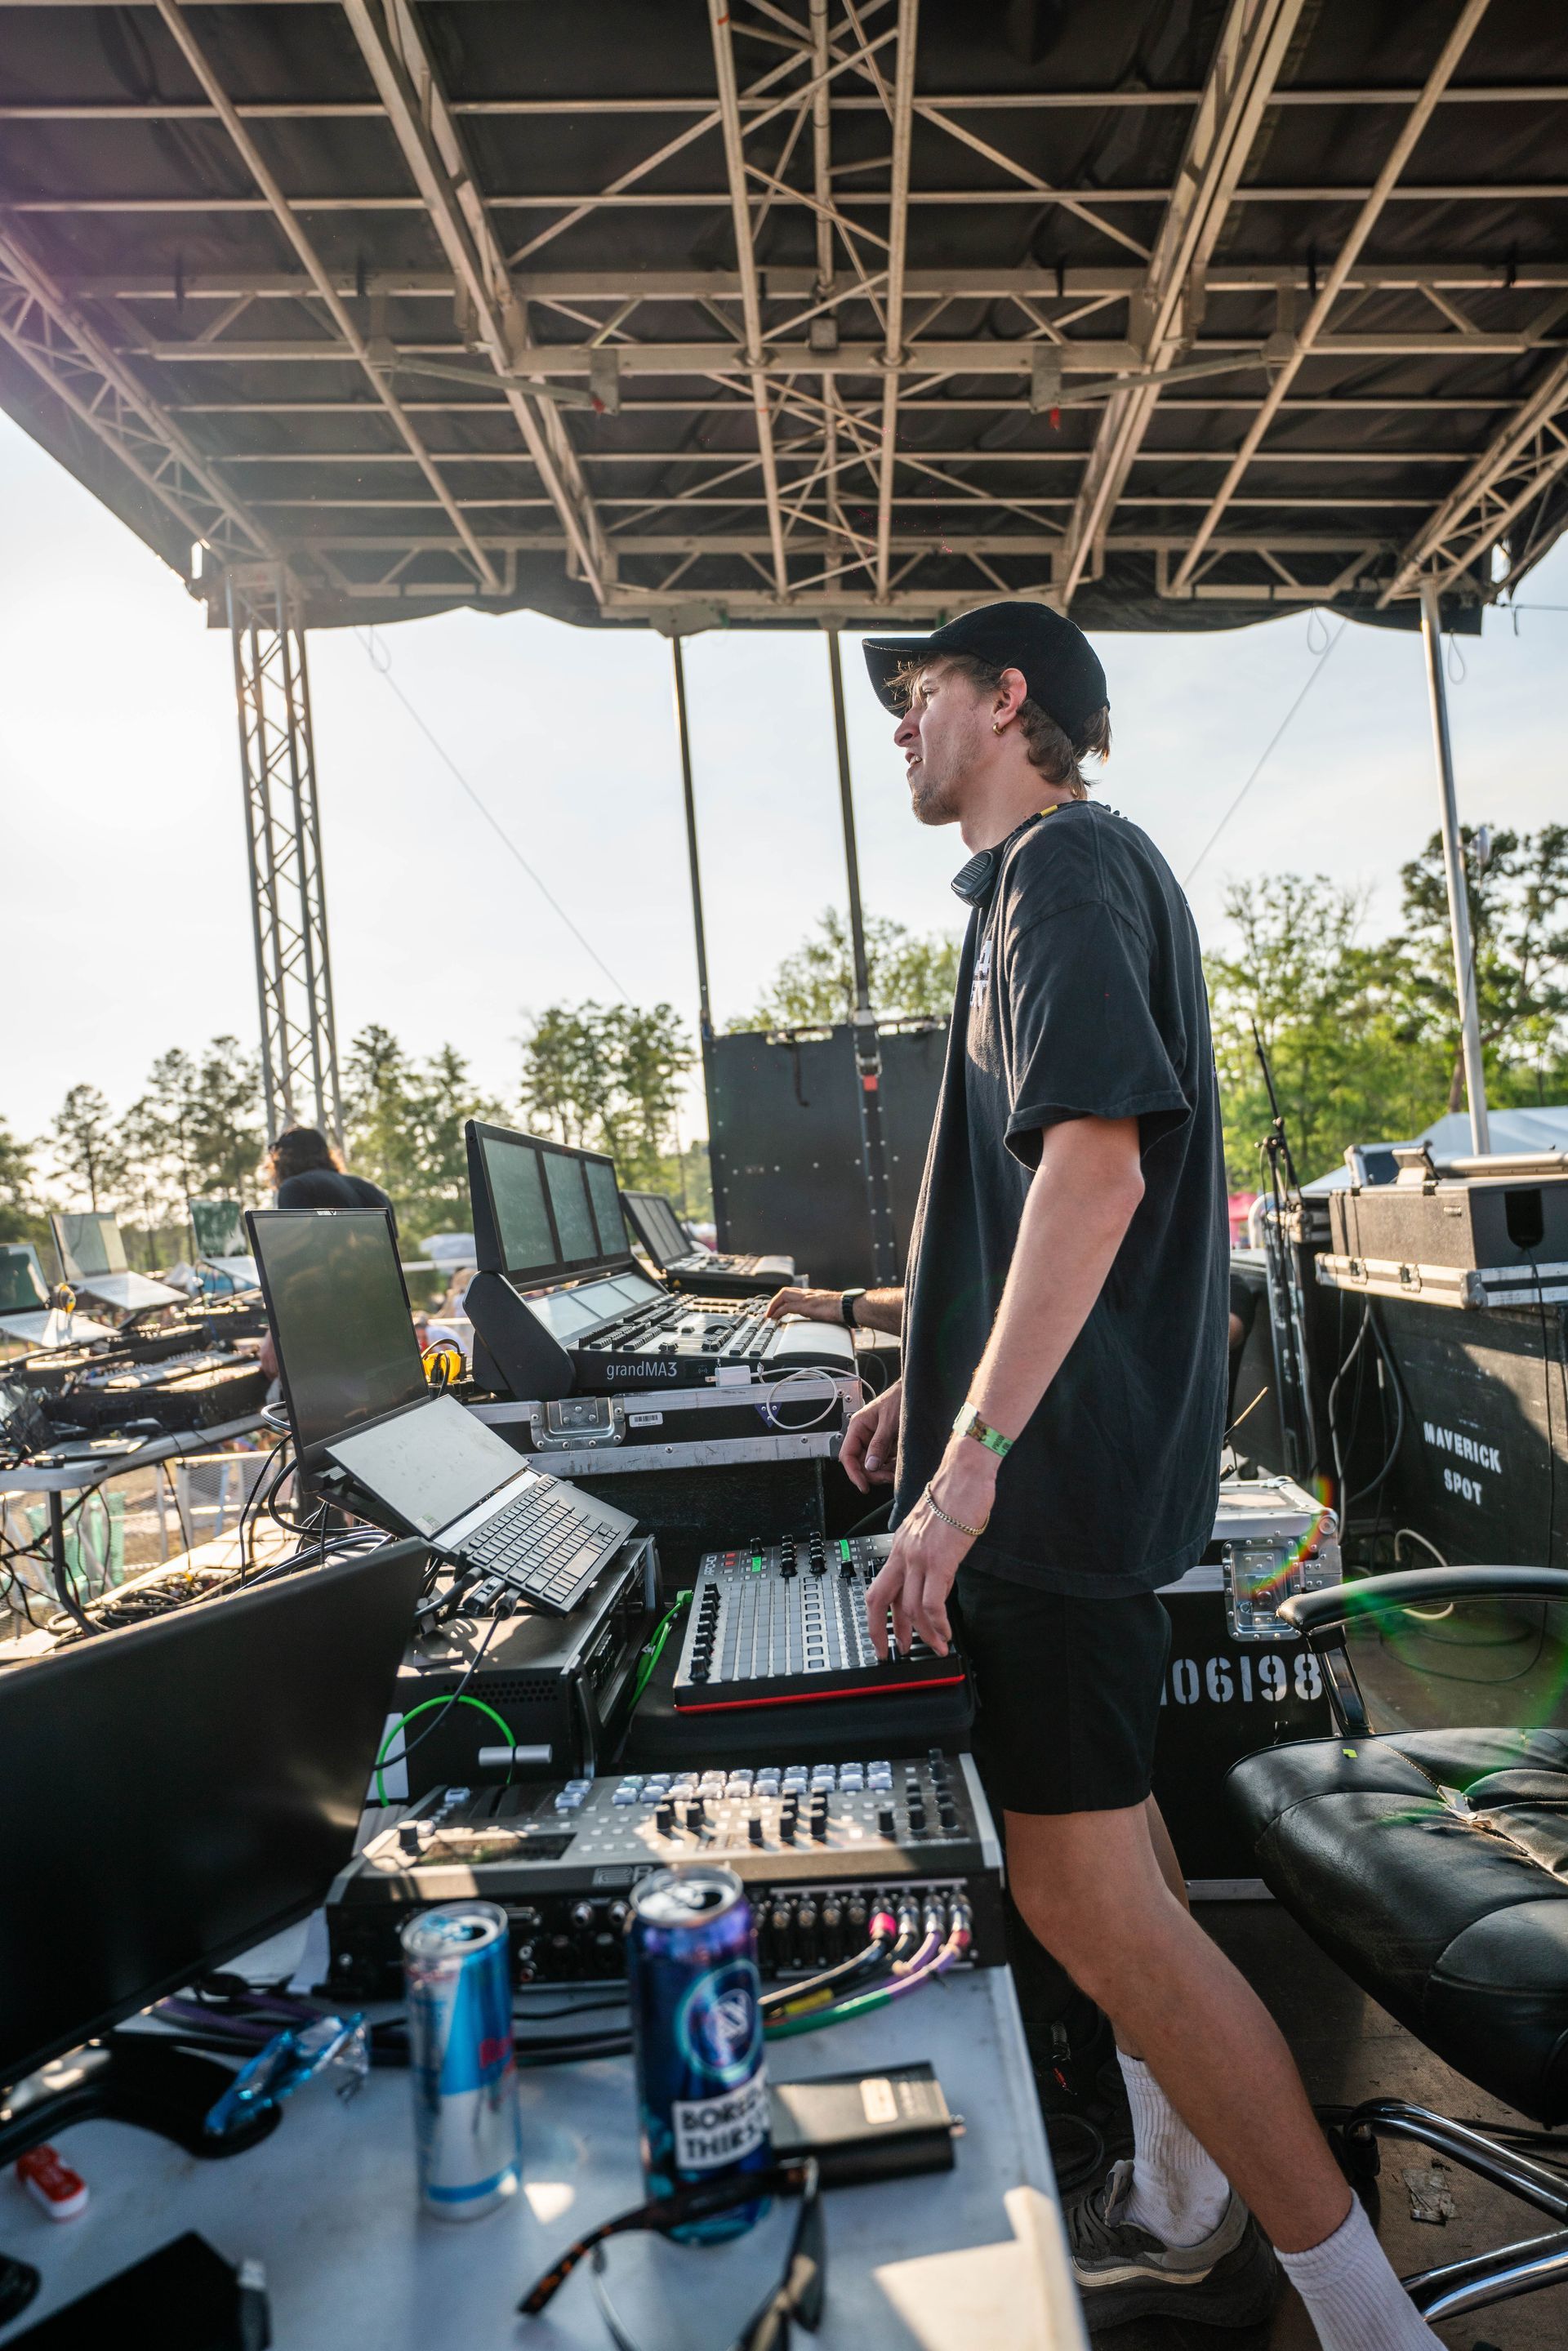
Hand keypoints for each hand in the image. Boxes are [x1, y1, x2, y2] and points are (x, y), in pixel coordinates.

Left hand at [764, 1286, 842, 1324]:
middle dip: (775, 1301)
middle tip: (770, 1312)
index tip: (778, 1308)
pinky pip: (787, 1307)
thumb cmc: (843, 1308)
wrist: (848, 1306)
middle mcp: (808, 1293)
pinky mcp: (806, 1306)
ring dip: (774, 1305)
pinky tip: (775, 1318)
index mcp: (813, 1294)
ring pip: (783, 1296)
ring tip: (770, 1315)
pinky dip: (779, 1311)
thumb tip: (823, 1316)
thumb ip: (822, 1309)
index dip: (783, 1299)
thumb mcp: (829, 1307)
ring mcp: (806, 1298)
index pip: (793, 1292)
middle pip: (785, 1291)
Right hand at [840, 1380, 900, 1491]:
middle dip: (873, 1473)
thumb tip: (870, 1465)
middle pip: (860, 1463)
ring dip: (883, 1472)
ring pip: (873, 1465)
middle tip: (888, 1477)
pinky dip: (891, 1467)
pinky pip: (884, 1462)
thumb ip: (879, 1443)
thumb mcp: (890, 1421)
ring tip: (896, 1471)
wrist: (916, 1392)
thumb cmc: (900, 1398)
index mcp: (858, 1426)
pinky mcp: (886, 1444)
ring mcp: (875, 1440)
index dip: (853, 1472)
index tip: (863, 1485)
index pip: (847, 1455)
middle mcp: (864, 1435)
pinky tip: (899, 1466)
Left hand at [864, 1438, 996, 1658]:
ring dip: (924, 1634)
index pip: (879, 1589)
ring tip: (937, 1647)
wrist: (966, 1473)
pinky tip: (946, 1632)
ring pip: (910, 1608)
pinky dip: (938, 1624)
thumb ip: (928, 1557)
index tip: (884, 1637)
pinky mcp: (940, 1560)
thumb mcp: (932, 1529)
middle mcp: (903, 1552)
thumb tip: (935, 1585)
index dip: (877, 1618)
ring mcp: (919, 1556)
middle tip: (894, 1653)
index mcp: (899, 1546)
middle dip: (883, 1632)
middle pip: (880, 1601)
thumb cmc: (955, 1495)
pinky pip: (932, 1603)